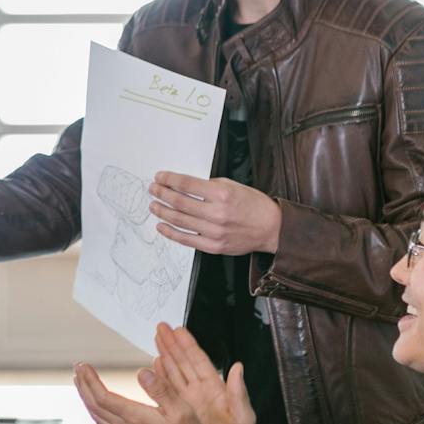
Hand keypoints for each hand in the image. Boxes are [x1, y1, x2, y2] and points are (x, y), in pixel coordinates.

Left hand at [72, 322, 268, 423]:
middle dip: (83, 385)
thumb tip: (142, 373)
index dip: (90, 380)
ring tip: (82, 385)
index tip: (83, 366)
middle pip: (94, 405)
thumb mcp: (181, 410)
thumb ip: (161, 390)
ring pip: (96, 417)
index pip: (102, 396)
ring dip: (86, 398)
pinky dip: (95, 415)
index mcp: (135, 418)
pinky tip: (96, 412)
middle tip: (78, 369)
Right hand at [141, 323, 268, 423]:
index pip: (199, 362)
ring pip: (175, 374)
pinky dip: (161, 378)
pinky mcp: (182, 414)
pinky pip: (168, 392)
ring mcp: (191, 404)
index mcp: (216, 391)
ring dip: (165, 356)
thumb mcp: (244, 420)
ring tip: (156, 341)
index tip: (177, 330)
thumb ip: (240, 395)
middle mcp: (202, 394)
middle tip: (161, 328)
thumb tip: (238, 369)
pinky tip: (154, 368)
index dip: (187, 345)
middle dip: (172, 344)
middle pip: (184, 363)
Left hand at [148, 172, 281, 254]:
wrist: (271, 228)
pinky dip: (171, 233)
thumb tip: (185, 185)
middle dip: (162, 194)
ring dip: (162, 212)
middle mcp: (217, 213)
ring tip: (154, 206)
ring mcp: (214, 231)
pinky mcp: (213, 246)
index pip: (187, 184)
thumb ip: (209, 186)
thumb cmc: (254, 205)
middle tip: (153, 190)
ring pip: (179, 221)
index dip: (169, 180)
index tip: (160, 177)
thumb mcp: (234, 186)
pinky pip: (186, 239)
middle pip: (179, 202)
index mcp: (222, 194)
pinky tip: (161, 226)